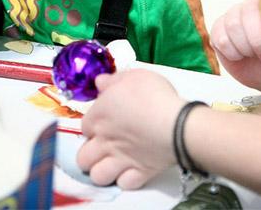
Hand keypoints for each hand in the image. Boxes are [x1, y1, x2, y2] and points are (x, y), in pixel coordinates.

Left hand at [77, 69, 184, 188]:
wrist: (177, 124)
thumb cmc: (155, 97)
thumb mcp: (134, 76)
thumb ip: (113, 81)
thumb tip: (100, 82)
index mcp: (99, 117)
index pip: (85, 127)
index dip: (93, 126)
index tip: (103, 122)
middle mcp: (105, 142)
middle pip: (83, 158)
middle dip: (89, 155)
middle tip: (102, 148)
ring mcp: (121, 160)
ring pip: (98, 176)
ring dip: (103, 171)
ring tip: (113, 164)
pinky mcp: (139, 173)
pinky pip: (124, 184)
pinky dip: (126, 179)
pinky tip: (132, 170)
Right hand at [210, 0, 260, 92]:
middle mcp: (254, 2)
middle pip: (246, 13)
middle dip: (257, 42)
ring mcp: (235, 13)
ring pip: (232, 25)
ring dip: (245, 48)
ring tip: (257, 56)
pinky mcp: (219, 27)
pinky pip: (219, 37)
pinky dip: (231, 52)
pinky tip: (241, 55)